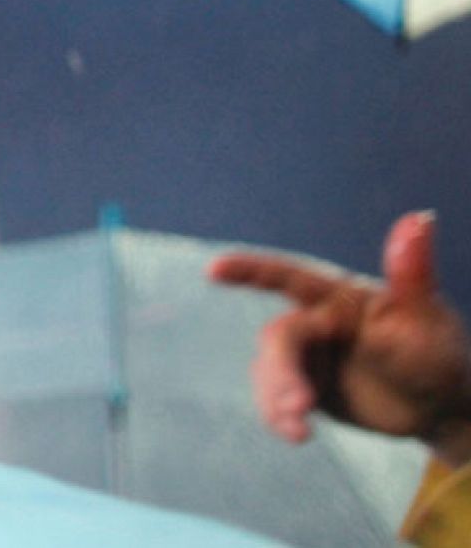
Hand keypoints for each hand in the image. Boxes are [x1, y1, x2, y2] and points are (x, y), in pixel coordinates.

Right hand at [208, 212, 470, 466]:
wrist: (437, 410)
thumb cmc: (438, 355)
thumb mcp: (426, 319)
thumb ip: (412, 272)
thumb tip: (420, 218)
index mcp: (338, 298)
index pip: (288, 276)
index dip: (249, 271)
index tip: (213, 271)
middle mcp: (314, 322)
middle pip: (278, 340)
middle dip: (282, 373)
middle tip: (300, 408)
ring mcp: (305, 356)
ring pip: (269, 371)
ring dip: (275, 399)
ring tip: (298, 431)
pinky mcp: (302, 386)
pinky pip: (275, 398)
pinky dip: (279, 416)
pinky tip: (297, 433)